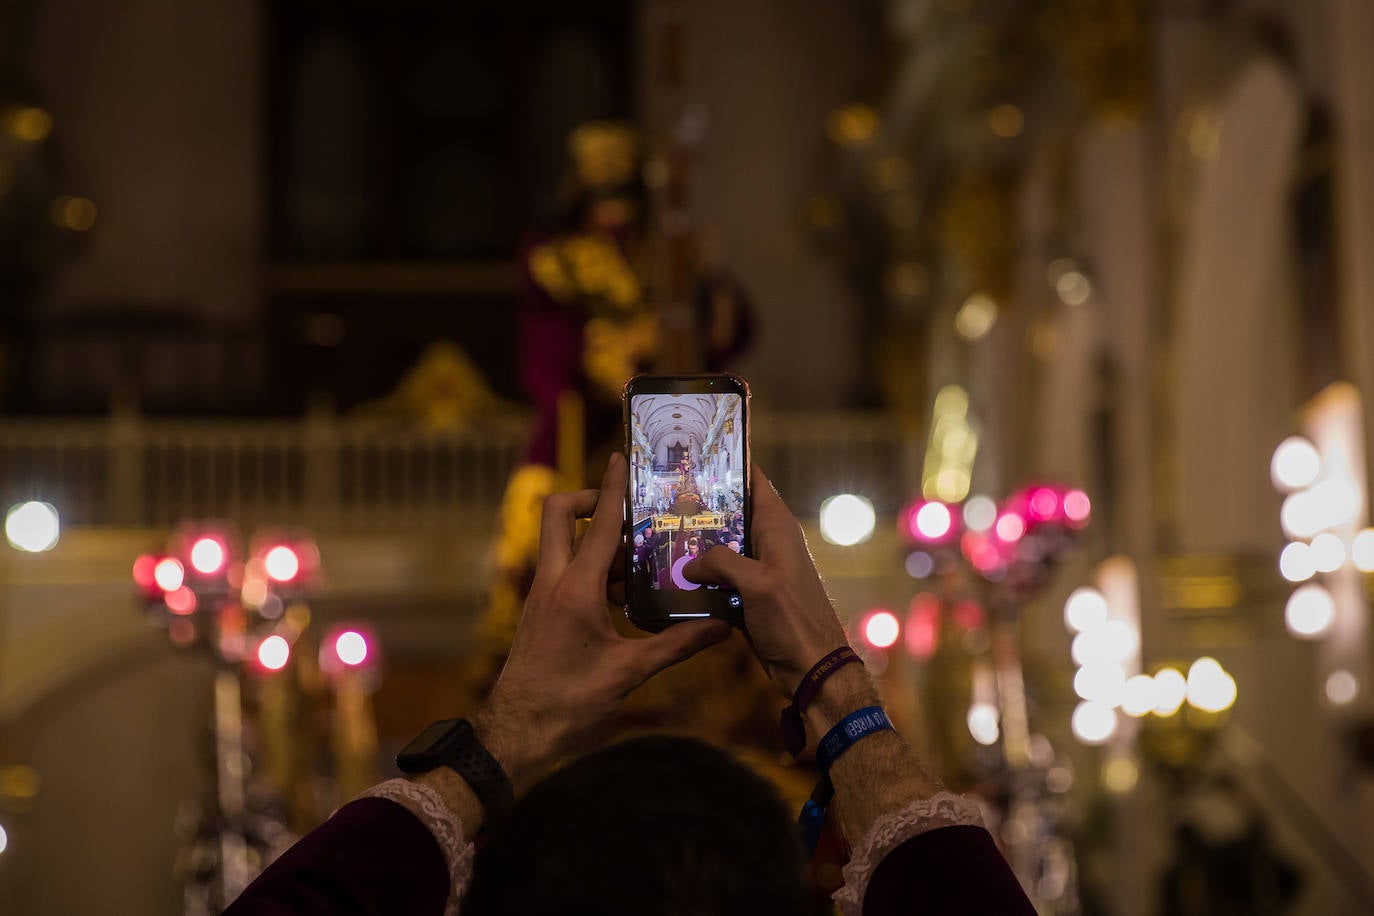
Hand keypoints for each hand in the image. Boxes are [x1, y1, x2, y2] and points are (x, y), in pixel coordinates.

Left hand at [476, 452, 730, 790]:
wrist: (516, 734)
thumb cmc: (568, 705)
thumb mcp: (628, 673)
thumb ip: (675, 645)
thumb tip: (721, 628)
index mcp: (574, 589)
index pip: (596, 523)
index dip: (611, 487)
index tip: (622, 457)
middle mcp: (553, 582)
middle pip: (557, 515)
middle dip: (587, 500)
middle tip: (624, 509)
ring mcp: (542, 597)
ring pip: (563, 546)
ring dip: (597, 544)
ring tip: (641, 561)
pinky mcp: (540, 613)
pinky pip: (565, 574)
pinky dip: (592, 572)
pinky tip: (626, 597)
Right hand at [683, 463, 849, 698]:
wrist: (812, 670)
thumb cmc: (794, 621)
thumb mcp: (758, 584)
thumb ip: (723, 563)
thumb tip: (691, 564)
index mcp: (778, 528)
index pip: (754, 481)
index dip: (729, 464)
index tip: (696, 453)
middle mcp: (768, 544)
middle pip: (731, 513)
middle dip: (700, 506)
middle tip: (660, 496)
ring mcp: (757, 571)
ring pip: (720, 547)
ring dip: (695, 545)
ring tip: (657, 533)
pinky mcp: (747, 597)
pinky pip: (718, 579)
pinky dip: (699, 578)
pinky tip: (670, 577)